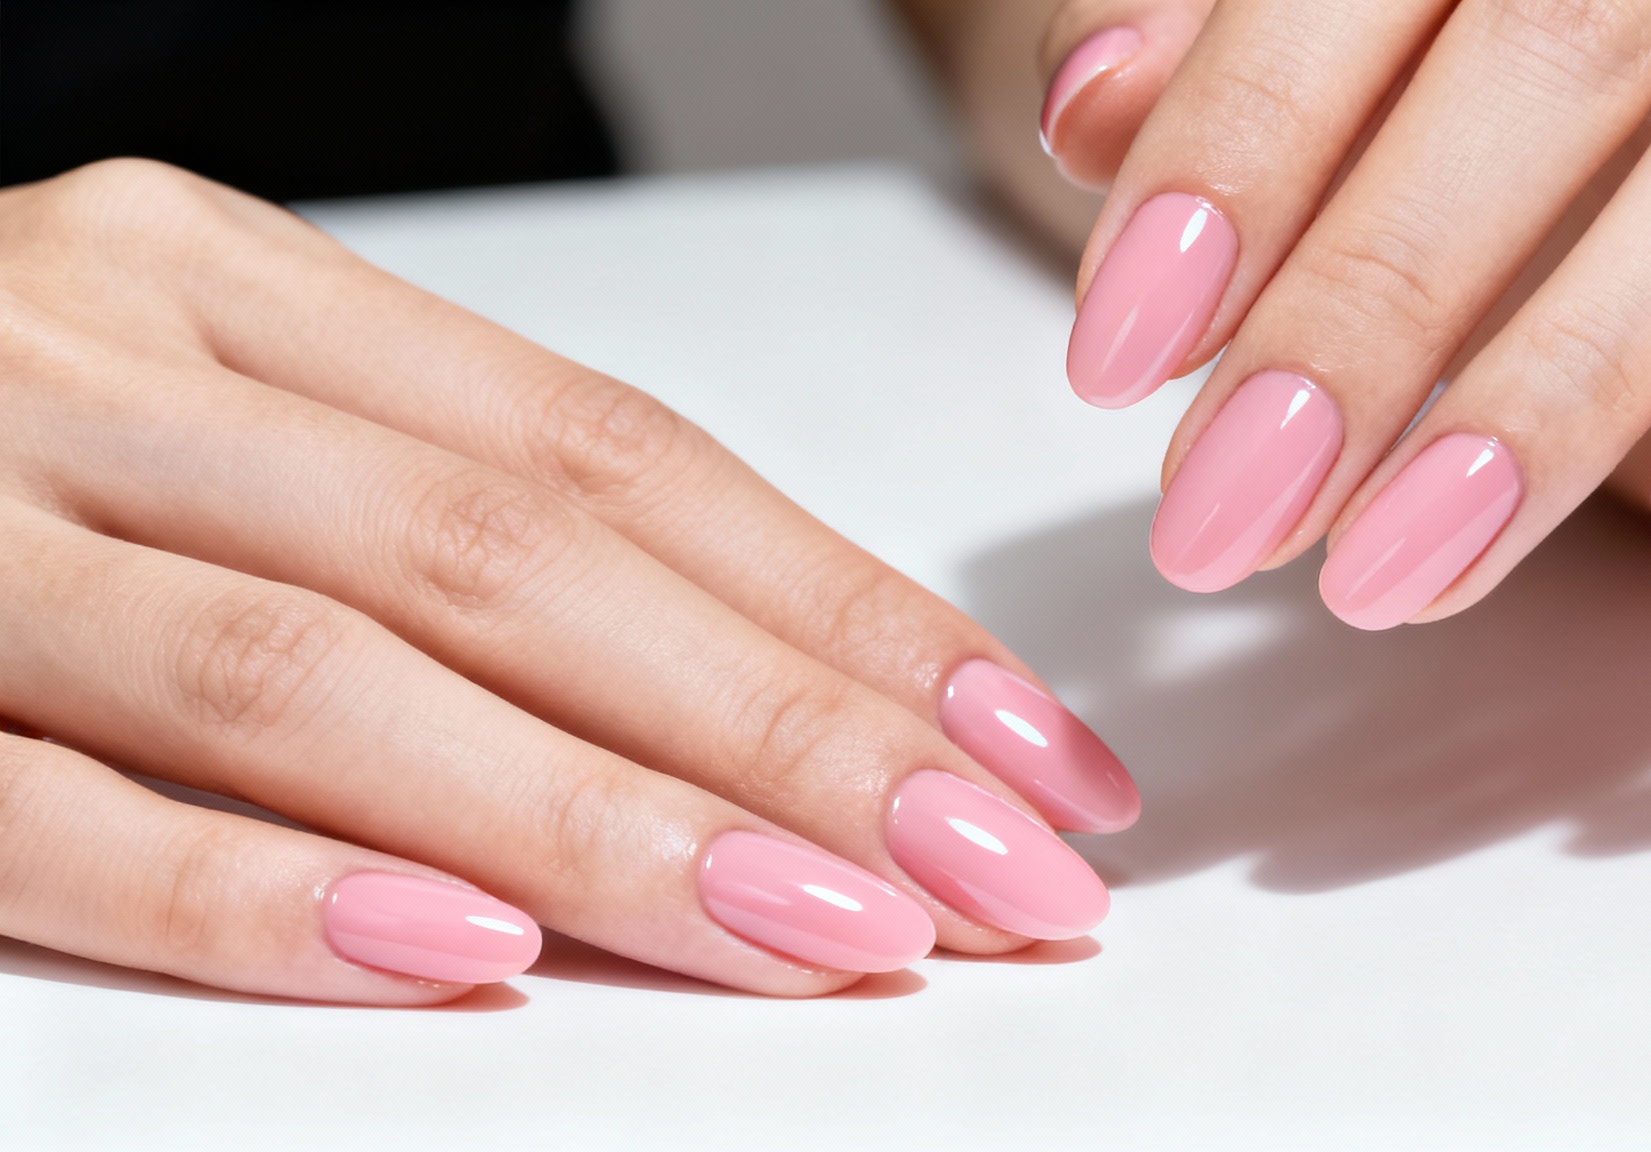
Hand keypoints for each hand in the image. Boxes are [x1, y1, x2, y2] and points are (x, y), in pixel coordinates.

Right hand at [0, 160, 1137, 1002]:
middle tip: (994, 871)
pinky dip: (261, 892)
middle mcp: (107, 357)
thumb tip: (752, 714)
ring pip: (328, 672)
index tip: (1022, 754)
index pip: (620, 458)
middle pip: (521, 562)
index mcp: (240, 290)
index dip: (844, 614)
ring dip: (597, 827)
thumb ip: (444, 536)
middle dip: (790, 731)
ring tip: (824, 935)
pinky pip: (54, 803)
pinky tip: (457, 969)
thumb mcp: (232, 426)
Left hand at [943, 0, 1650, 626]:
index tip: (1120, 355)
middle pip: (1555, 62)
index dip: (1231, 164)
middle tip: (1228, 507)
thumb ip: (1194, 68)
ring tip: (1396, 564)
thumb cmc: (1442, 92)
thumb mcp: (1294, 69)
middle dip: (1371, 311)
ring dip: (1565, 384)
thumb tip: (1091, 105)